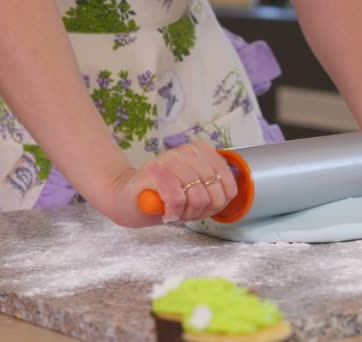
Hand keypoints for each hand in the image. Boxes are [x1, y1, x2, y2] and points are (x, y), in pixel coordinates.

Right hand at [104, 141, 237, 227]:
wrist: (126, 198)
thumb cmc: (165, 197)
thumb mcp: (197, 193)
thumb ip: (215, 190)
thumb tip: (228, 194)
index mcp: (203, 151)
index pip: (229, 185)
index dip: (217, 204)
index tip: (203, 207)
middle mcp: (188, 151)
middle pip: (214, 193)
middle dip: (201, 210)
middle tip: (185, 210)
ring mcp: (171, 159)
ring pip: (198, 196)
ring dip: (186, 212)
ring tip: (174, 210)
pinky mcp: (155, 171)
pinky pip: (178, 198)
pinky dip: (174, 212)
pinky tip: (167, 213)